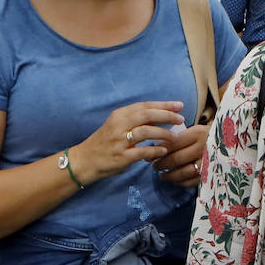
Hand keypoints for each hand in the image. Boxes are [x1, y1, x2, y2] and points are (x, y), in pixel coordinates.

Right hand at [66, 101, 183, 186]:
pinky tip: (163, 151)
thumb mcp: (117, 126)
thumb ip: (135, 121)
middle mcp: (119, 125)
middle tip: (180, 119)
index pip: (144, 106)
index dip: (163, 105)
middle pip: (147, 115)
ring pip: (146, 132)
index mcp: (119, 115)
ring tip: (174, 137)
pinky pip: (142, 152)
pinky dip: (155, 151)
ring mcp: (119, 141)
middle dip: (166, 116)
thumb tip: (160, 116)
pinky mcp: (121, 156)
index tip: (179, 105)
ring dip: (163, 133)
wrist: (84, 160)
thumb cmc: (104, 142)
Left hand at [152, 123, 209, 186]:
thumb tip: (155, 147)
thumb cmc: (207, 136)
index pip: (172, 143)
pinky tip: (174, 181)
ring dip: (168, 175)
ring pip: (182, 172)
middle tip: (154, 166)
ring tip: (162, 175)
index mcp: (197, 133)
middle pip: (175, 159)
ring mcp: (208, 162)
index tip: (150, 154)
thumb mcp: (194, 130)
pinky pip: (191, 181)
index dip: (158, 150)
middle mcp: (203, 147)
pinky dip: (180, 182)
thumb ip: (178, 137)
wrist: (233, 142)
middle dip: (161, 164)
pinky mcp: (211, 174)